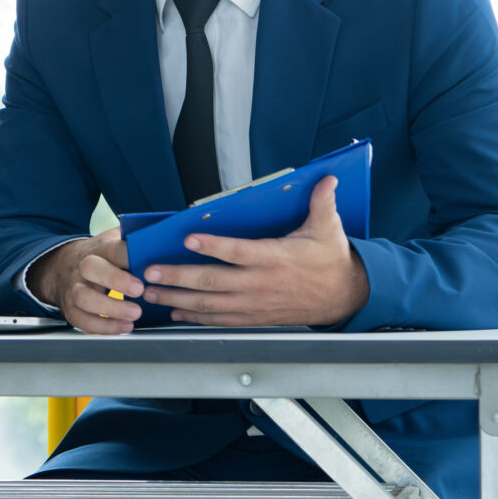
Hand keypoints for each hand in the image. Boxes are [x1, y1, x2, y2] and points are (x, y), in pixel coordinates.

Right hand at [33, 227, 140, 334]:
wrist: (65, 266)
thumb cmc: (101, 256)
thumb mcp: (115, 241)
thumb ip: (135, 240)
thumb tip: (162, 238)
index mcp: (100, 248)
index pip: (113, 248)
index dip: (129, 256)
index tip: (148, 267)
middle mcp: (83, 267)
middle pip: (91, 269)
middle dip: (116, 280)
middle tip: (139, 290)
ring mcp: (74, 288)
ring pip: (84, 297)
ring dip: (111, 308)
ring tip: (134, 314)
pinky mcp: (71, 309)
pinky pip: (83, 320)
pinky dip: (104, 327)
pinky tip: (124, 327)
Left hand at [143, 175, 370, 326]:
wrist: (346, 297)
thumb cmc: (331, 261)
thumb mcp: (329, 228)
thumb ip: (322, 202)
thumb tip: (326, 178)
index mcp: (275, 258)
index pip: (239, 251)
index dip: (213, 246)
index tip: (189, 239)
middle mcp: (261, 283)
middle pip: (213, 281)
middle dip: (178, 276)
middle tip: (150, 271)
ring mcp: (255, 303)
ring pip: (210, 304)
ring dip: (178, 298)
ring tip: (151, 292)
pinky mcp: (255, 317)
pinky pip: (221, 320)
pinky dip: (196, 318)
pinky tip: (175, 312)